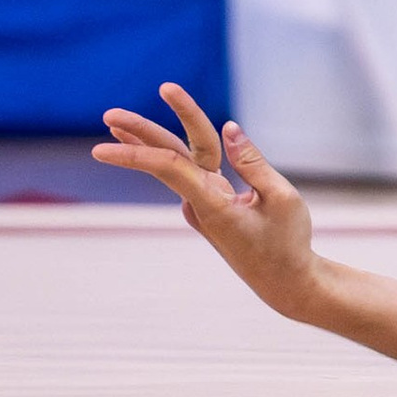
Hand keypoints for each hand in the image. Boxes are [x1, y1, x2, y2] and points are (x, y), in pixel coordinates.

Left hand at [93, 85, 317, 313]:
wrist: (282, 282)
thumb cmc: (287, 241)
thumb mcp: (282, 198)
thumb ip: (253, 162)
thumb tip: (228, 127)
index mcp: (215, 205)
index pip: (172, 166)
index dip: (146, 142)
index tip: (114, 130)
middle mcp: (199, 206)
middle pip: (164, 161)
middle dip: (137, 134)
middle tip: (109, 113)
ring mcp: (200, 208)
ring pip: (170, 165)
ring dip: (143, 142)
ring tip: (114, 122)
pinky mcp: (207, 207)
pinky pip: (183, 173)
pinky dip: (164, 155)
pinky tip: (149, 144)